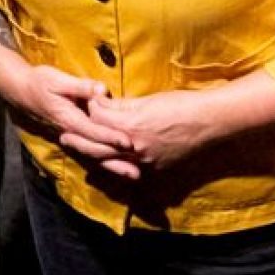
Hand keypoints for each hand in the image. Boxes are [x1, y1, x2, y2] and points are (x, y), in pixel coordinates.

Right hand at [0, 63, 139, 179]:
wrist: (21, 91)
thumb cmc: (40, 82)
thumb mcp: (59, 80)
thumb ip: (81, 86)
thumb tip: (101, 90)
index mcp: (69, 119)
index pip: (93, 132)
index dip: (111, 137)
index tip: (128, 143)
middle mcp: (70, 132)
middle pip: (96, 151)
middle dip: (116, 161)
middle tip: (137, 171)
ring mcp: (71, 136)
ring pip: (94, 156)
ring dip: (114, 166)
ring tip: (133, 175)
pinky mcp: (72, 136)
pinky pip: (90, 152)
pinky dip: (105, 162)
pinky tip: (119, 168)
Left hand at [86, 90, 218, 174]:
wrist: (210, 123)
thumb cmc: (182, 105)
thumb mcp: (150, 100)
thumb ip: (124, 106)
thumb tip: (104, 105)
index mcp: (132, 125)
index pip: (99, 118)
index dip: (91, 110)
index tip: (85, 104)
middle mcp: (134, 148)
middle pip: (98, 146)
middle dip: (80, 140)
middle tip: (65, 137)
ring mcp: (145, 163)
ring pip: (110, 163)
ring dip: (93, 157)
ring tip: (80, 154)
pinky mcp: (155, 171)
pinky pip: (129, 174)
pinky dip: (115, 170)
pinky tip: (107, 168)